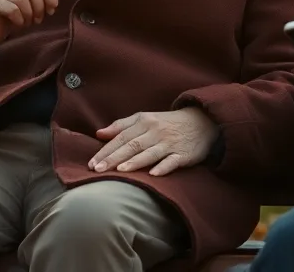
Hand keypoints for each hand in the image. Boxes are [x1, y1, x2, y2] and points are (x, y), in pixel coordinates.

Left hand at [89, 108, 218, 176]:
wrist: (202, 121)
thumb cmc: (167, 123)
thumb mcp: (145, 118)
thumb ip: (121, 125)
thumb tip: (99, 133)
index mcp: (144, 122)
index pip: (121, 137)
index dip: (106, 150)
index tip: (91, 163)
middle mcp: (155, 132)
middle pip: (132, 145)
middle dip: (113, 158)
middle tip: (98, 170)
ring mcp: (170, 143)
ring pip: (150, 153)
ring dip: (135, 162)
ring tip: (120, 171)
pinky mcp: (183, 154)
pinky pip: (172, 161)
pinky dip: (163, 167)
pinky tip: (153, 174)